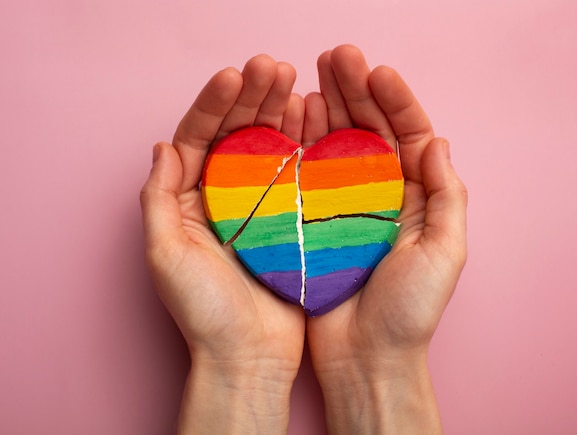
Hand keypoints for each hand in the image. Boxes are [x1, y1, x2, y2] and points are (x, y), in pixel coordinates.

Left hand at [140, 55, 305, 433]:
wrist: (249, 356)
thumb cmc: (204, 313)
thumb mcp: (165, 255)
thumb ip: (159, 199)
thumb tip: (163, 145)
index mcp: (189, 200)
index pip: (199, 138)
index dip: (214, 104)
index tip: (235, 76)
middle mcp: (224, 197)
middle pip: (236, 135)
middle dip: (251, 98)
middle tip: (272, 66)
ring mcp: (260, 206)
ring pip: (268, 148)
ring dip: (279, 112)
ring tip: (294, 81)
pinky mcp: (291, 220)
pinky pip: (297, 174)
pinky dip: (303, 145)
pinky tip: (312, 119)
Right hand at [304, 45, 467, 433]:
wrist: (366, 357)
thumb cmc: (409, 312)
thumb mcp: (445, 254)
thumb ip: (447, 196)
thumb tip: (437, 141)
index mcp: (416, 197)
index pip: (408, 135)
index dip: (395, 100)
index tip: (376, 71)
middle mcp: (380, 195)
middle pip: (370, 131)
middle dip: (355, 91)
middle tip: (336, 56)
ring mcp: (343, 206)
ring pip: (335, 145)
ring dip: (326, 108)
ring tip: (311, 74)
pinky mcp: (312, 221)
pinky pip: (307, 174)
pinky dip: (300, 144)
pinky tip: (292, 118)